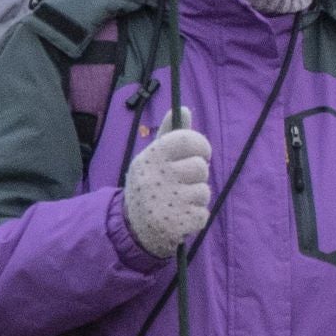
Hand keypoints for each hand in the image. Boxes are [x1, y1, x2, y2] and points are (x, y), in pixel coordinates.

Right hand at [122, 123, 212, 259]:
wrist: (131, 227)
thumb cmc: (149, 185)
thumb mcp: (153, 158)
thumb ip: (171, 135)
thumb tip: (184, 109)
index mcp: (151, 157)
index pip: (189, 139)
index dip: (201, 145)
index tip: (200, 154)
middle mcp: (156, 176)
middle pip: (201, 167)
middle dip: (196, 177)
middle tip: (179, 184)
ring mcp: (166, 201)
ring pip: (204, 192)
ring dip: (195, 198)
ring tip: (176, 202)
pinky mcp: (176, 223)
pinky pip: (203, 215)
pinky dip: (194, 218)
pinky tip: (177, 217)